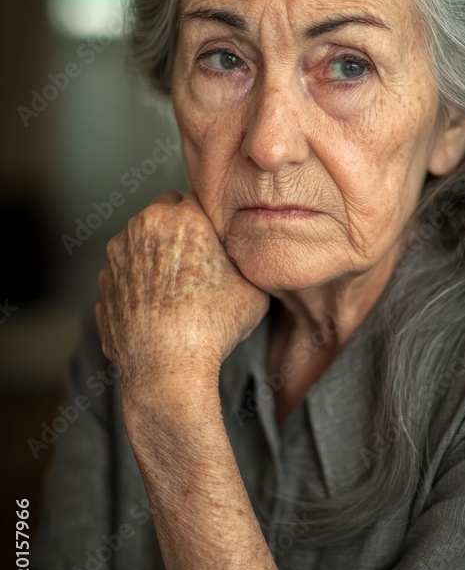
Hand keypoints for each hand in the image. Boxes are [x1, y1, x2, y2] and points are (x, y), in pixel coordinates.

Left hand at [95, 190, 269, 397]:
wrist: (166, 371)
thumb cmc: (212, 327)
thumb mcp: (254, 285)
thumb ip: (246, 256)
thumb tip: (249, 252)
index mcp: (180, 218)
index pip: (200, 198)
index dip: (211, 220)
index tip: (218, 240)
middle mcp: (142, 227)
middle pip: (165, 212)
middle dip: (180, 229)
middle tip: (200, 261)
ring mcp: (117, 255)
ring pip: (142, 240)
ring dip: (157, 254)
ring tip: (180, 289)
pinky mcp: (105, 282)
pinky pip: (127, 271)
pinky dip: (139, 281)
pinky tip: (159, 306)